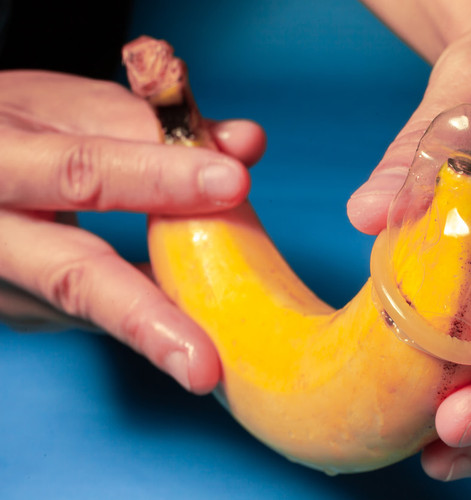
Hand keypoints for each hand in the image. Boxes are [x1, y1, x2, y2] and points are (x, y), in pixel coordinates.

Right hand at [0, 70, 265, 393]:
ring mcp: (4, 287)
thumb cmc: (17, 126)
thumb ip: (157, 125)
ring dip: (165, 329)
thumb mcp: (70, 105)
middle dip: (147, 322)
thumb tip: (246, 143)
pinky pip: (100, 314)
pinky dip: (155, 316)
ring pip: (93, 311)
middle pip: (72, 280)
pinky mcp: (26, 310)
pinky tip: (200, 326)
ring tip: (221, 357)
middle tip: (204, 365)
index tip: (234, 182)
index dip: (160, 178)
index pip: (83, 172)